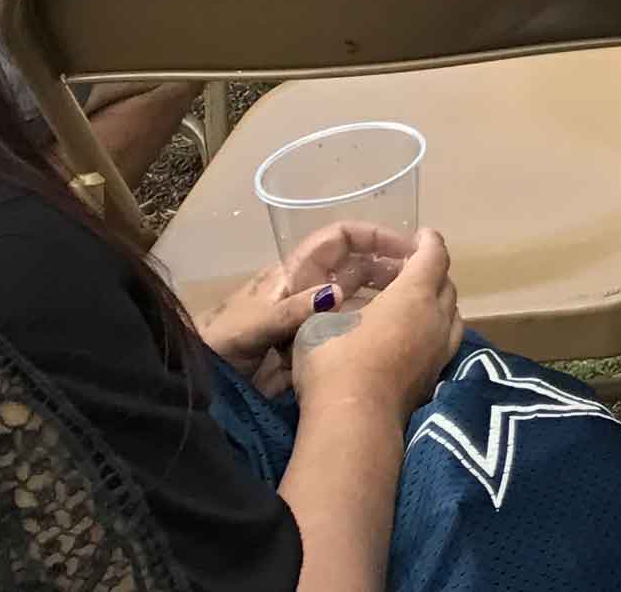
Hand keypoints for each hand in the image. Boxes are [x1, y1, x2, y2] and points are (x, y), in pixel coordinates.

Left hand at [200, 223, 418, 398]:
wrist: (200, 384)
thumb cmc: (221, 344)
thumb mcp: (253, 324)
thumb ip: (292, 309)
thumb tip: (339, 292)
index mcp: (295, 274)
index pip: (340, 239)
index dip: (373, 236)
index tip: (405, 248)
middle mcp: (309, 291)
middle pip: (356, 267)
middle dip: (388, 267)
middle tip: (420, 281)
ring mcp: (312, 321)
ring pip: (357, 301)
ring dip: (383, 300)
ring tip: (413, 309)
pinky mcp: (314, 350)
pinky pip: (349, 334)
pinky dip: (370, 332)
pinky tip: (389, 340)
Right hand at [292, 227, 459, 420]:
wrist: (354, 423)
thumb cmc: (335, 361)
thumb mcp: (320, 321)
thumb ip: (332, 303)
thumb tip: (333, 300)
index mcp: (416, 293)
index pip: (434, 255)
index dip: (428, 241)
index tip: (420, 235)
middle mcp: (438, 317)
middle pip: (445, 283)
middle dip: (428, 271)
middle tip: (401, 272)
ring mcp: (441, 350)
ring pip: (448, 314)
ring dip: (432, 303)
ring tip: (405, 305)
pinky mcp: (435, 378)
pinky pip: (442, 342)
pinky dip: (430, 331)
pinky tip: (407, 339)